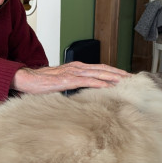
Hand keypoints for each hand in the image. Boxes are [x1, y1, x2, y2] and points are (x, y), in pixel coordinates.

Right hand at [12, 62, 128, 94]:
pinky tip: (108, 87)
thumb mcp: (65, 83)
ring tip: (126, 82)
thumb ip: (78, 86)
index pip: (102, 69)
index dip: (116, 72)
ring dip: (113, 77)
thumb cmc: (44, 83)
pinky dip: (99, 83)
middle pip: (104, 69)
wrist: (27, 79)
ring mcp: (73, 72)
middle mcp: (78, 68)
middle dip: (120, 73)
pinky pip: (86, 81)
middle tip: (134, 79)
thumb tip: (89, 94)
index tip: (128, 78)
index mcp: (79, 68)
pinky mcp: (67, 79)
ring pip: (98, 73)